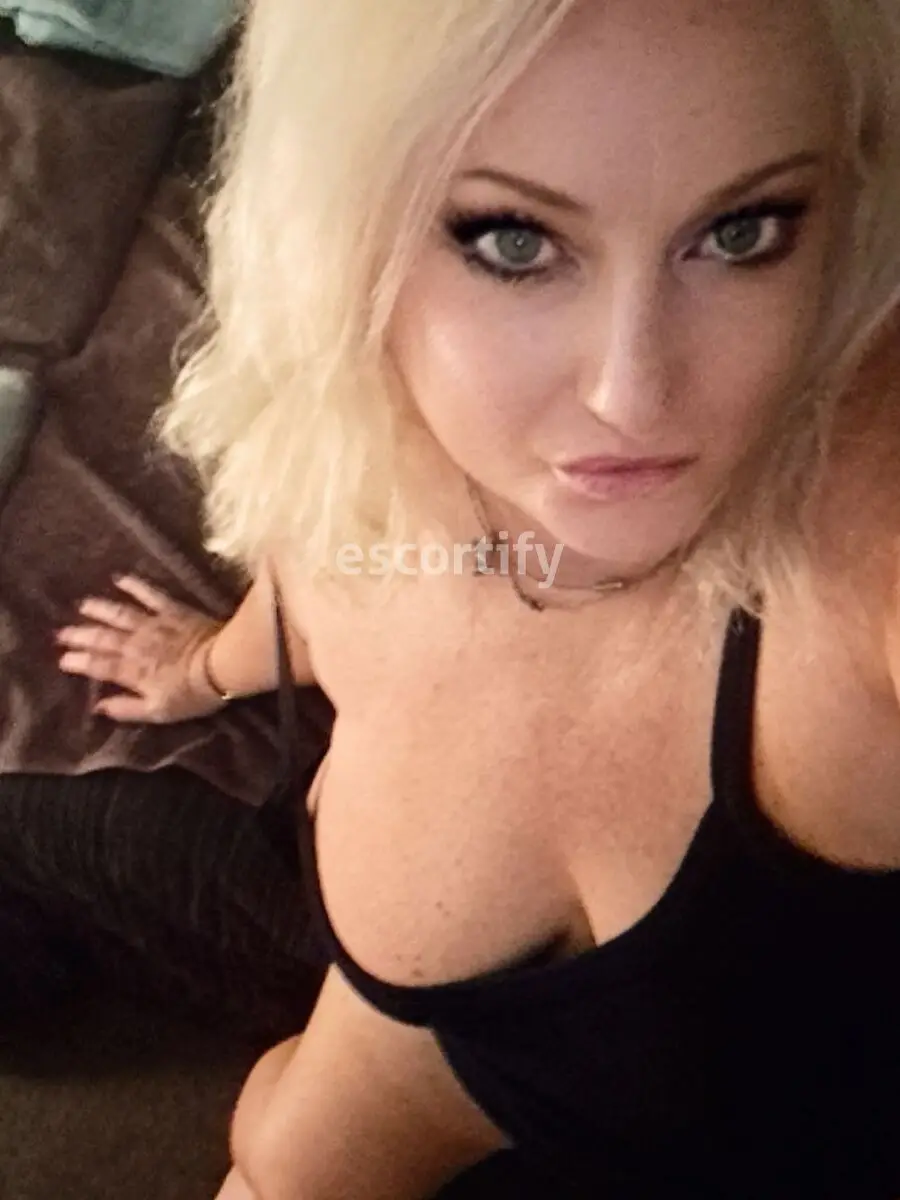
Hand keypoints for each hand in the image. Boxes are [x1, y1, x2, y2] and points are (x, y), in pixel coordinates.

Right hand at [56, 575, 227, 723]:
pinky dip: (134, 585)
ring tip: (83, 605)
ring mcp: (153, 624)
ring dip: (99, 609)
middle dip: (80, 635)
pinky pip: (149, 594)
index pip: (98, 665)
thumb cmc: (192, 694)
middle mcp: (136, 644)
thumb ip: (126, 708)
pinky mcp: (172, 610)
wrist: (223, 665)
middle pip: (103, 638)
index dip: (79, 661)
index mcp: (132, 670)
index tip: (63, 659)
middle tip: (62, 633)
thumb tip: (99, 706)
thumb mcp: (158, 711)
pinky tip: (120, 579)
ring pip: (119, 613)